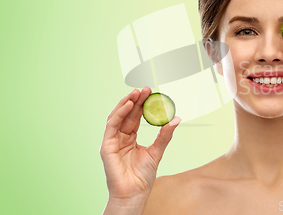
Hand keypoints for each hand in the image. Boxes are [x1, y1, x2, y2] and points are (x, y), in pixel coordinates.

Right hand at [100, 87, 180, 201]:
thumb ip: (164, 135)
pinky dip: (119, 114)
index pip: (135, 117)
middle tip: (146, 89)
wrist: (134, 194)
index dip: (142, 104)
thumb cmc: (142, 177)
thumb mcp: (156, 152)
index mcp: (129, 138)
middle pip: (127, 114)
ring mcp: (112, 141)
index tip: (151, 93)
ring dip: (126, 103)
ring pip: (117, 117)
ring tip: (137, 92)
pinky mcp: (107, 146)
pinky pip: (112, 126)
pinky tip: (129, 104)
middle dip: (135, 100)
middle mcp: (119, 138)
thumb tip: (176, 119)